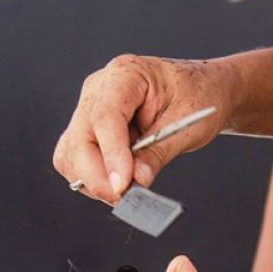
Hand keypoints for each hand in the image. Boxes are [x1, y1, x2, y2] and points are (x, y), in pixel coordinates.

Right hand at [53, 56, 228, 202]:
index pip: (105, 116)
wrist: (201, 89)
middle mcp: (99, 88)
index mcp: (126, 73)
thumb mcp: (187, 125)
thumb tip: (135, 181)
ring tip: (127, 187)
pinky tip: (119, 180)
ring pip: (71, 153)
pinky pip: (76, 159)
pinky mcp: (89, 128)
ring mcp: (89, 108)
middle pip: (79, 139)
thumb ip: (158, 152)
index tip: (122, 185)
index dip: (110, 154)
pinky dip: (93, 178)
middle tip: (126, 197)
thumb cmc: (197, 95)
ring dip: (94, 180)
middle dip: (98, 176)